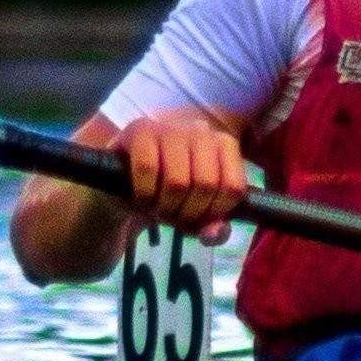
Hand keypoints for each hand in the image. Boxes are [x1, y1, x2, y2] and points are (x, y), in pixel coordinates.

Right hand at [116, 110, 247, 242]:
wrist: (128, 183)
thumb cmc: (171, 196)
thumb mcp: (196, 217)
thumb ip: (214, 230)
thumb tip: (213, 233)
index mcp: (225, 145)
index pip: (233, 187)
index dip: (215, 212)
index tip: (198, 218)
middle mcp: (201, 131)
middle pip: (205, 185)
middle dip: (187, 212)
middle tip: (173, 215)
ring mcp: (171, 127)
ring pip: (177, 180)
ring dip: (164, 206)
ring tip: (157, 207)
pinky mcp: (140, 130)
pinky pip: (147, 168)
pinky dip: (144, 193)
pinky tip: (142, 196)